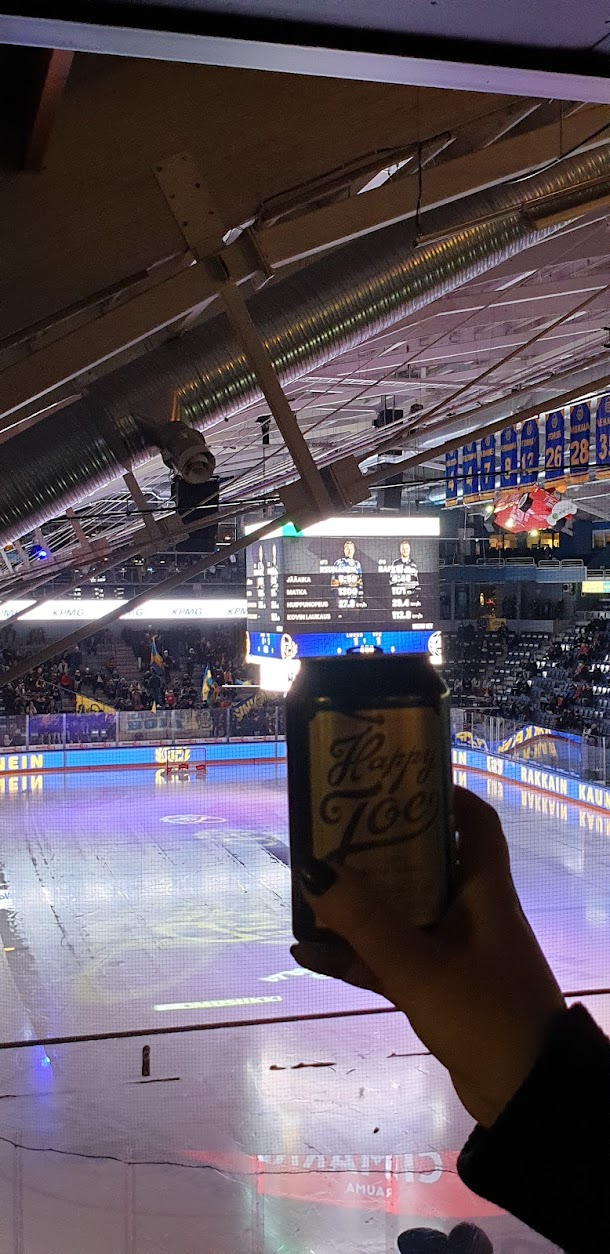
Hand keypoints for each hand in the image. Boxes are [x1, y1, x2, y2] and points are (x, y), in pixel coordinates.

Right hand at [291, 786, 565, 1127]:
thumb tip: (314, 869)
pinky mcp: (442, 992)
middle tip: (331, 835)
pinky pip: (391, 962)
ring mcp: (457, 954)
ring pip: (401, 917)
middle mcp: (472, 913)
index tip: (396, 779)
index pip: (474, 822)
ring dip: (357, 910)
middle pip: (424, 865)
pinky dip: (354, 957)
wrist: (526, 1096)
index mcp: (484, 891)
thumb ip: (365, 921)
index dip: (442, 795)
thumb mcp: (419, 965)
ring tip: (307, 896)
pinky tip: (307, 954)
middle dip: (377, 851)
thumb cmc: (484, 1013)